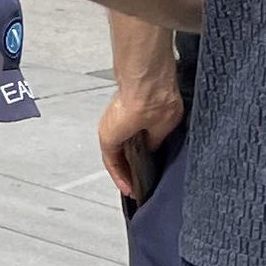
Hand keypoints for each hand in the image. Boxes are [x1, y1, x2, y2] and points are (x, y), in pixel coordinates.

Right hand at [99, 77, 182, 199]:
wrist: (152, 75)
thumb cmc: (150, 102)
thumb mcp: (158, 133)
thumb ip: (153, 144)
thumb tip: (152, 147)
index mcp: (109, 138)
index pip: (113, 165)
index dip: (123, 179)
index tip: (131, 189)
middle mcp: (108, 126)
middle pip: (115, 152)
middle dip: (126, 166)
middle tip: (137, 178)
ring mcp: (114, 114)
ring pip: (120, 138)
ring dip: (129, 150)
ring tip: (144, 159)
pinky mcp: (124, 103)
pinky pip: (126, 126)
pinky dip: (133, 136)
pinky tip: (146, 139)